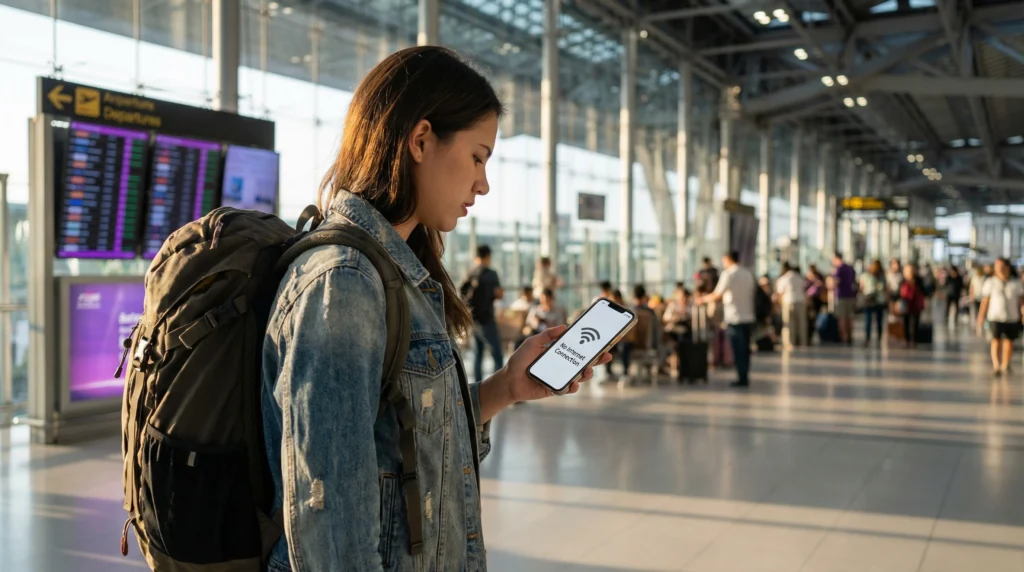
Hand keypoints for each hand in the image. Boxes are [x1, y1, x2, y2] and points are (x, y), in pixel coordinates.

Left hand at [497, 325, 611, 401]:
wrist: (509, 380)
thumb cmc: (520, 360)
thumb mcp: (532, 343)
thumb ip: (547, 335)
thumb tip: (564, 327)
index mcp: (558, 353)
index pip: (578, 348)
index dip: (590, 346)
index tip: (602, 341)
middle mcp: (562, 365)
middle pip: (583, 362)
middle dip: (596, 360)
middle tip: (606, 355)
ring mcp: (560, 377)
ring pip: (578, 377)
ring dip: (586, 374)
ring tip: (588, 370)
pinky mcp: (555, 389)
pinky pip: (567, 388)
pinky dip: (572, 386)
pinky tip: (574, 384)